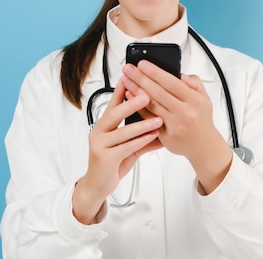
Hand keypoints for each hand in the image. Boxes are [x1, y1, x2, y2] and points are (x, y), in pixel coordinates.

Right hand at [72, 79, 162, 223]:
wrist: (98, 185)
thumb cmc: (113, 163)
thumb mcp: (129, 147)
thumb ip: (144, 137)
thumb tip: (163, 127)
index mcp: (104, 125)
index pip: (112, 104)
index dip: (120, 90)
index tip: (129, 77)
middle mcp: (98, 132)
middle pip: (114, 113)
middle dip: (131, 103)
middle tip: (146, 95)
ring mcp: (99, 145)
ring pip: (122, 132)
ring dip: (142, 125)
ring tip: (158, 119)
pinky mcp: (104, 158)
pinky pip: (125, 148)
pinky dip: (140, 141)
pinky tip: (152, 137)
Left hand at [121, 60, 232, 193]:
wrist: (204, 147)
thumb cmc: (201, 120)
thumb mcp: (204, 97)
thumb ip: (194, 82)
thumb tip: (179, 73)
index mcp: (195, 100)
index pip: (172, 82)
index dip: (155, 72)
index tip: (142, 64)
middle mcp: (185, 113)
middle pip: (158, 92)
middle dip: (140, 78)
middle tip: (128, 69)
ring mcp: (174, 125)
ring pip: (151, 105)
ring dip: (135, 91)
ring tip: (125, 80)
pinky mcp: (165, 136)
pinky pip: (148, 118)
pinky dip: (138, 106)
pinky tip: (129, 96)